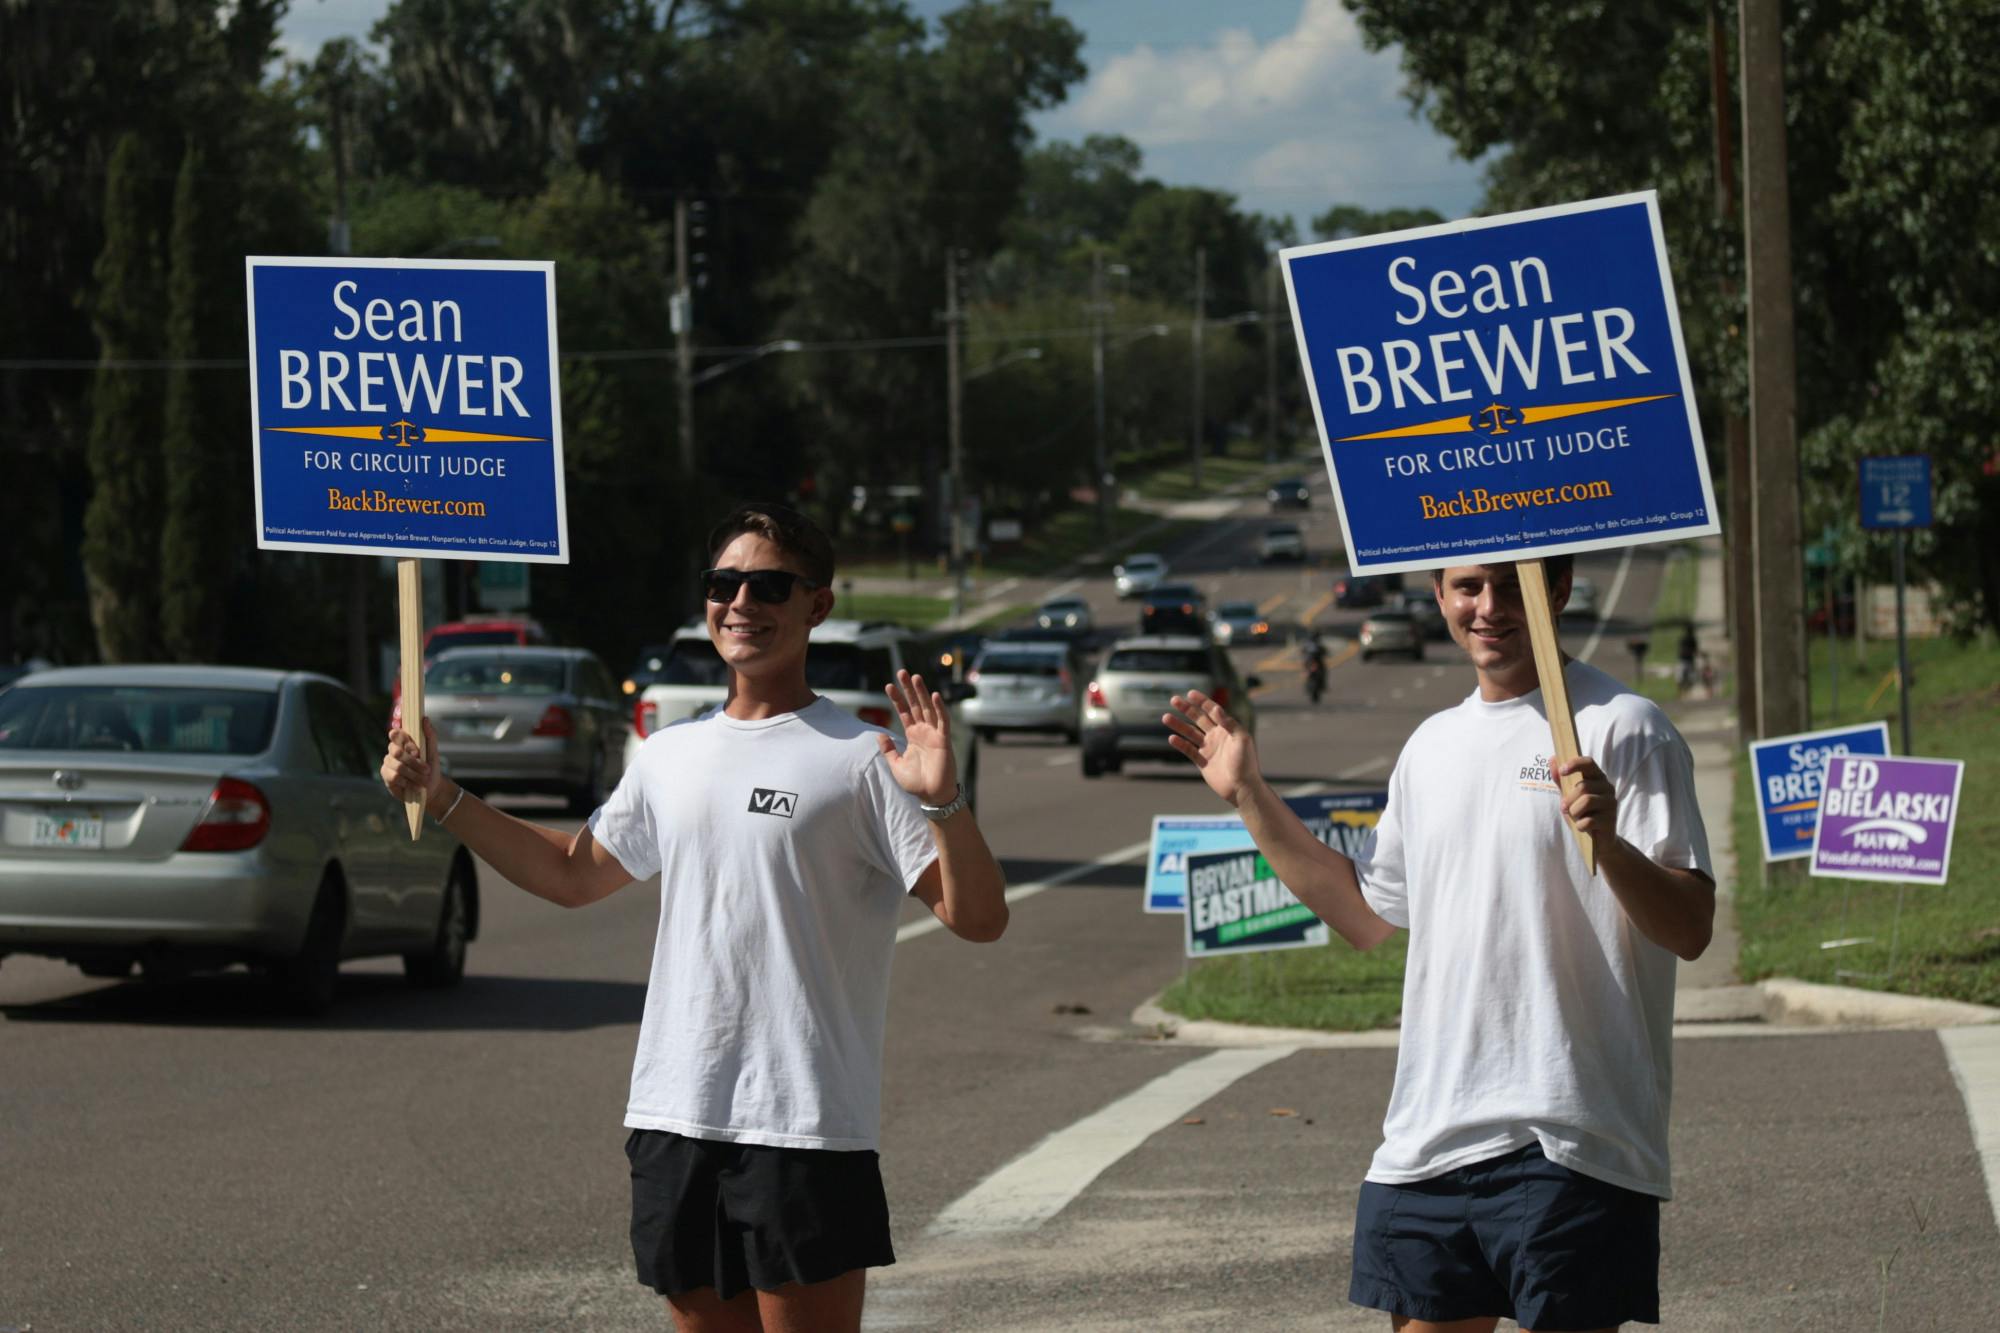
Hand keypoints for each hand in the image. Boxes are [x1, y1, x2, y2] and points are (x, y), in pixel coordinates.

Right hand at [382, 717, 450, 814]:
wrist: (431, 788)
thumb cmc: (431, 768)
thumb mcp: (433, 751)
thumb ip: (430, 735)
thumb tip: (425, 718)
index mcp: (404, 742)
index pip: (396, 734)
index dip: (404, 741)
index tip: (416, 751)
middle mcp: (393, 751)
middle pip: (397, 751)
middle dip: (414, 762)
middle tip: (426, 769)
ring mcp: (388, 763)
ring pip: (397, 765)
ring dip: (413, 774)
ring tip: (423, 779)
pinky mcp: (386, 776)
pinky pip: (393, 776)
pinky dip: (406, 781)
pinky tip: (413, 785)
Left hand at [880, 669, 955, 804]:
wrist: (932, 796)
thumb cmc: (916, 782)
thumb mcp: (896, 765)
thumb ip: (888, 749)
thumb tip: (879, 734)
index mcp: (913, 735)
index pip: (904, 712)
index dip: (897, 699)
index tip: (888, 685)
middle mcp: (924, 731)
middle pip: (916, 705)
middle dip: (908, 689)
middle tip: (902, 672)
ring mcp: (934, 734)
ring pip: (928, 708)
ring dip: (922, 692)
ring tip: (915, 677)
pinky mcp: (944, 740)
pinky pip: (943, 721)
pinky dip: (940, 708)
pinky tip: (934, 695)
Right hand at [1162, 689, 1260, 807]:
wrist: (1241, 787)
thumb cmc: (1246, 763)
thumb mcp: (1241, 739)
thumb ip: (1229, 723)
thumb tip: (1215, 708)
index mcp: (1227, 729)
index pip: (1212, 711)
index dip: (1202, 701)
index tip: (1190, 694)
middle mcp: (1217, 736)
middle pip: (1199, 719)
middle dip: (1186, 709)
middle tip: (1173, 700)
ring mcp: (1209, 748)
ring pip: (1190, 733)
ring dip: (1178, 725)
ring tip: (1166, 717)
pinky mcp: (1202, 761)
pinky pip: (1188, 750)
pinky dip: (1180, 744)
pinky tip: (1172, 738)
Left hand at [1556, 755, 1616, 848]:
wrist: (1597, 839)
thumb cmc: (1581, 813)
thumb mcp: (1568, 795)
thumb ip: (1561, 779)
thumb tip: (1552, 759)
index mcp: (1597, 778)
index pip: (1589, 763)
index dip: (1575, 764)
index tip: (1562, 771)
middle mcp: (1607, 788)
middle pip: (1583, 786)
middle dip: (1568, 799)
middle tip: (1564, 808)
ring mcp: (1611, 803)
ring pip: (1587, 801)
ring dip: (1574, 812)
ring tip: (1575, 817)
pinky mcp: (1611, 820)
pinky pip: (1589, 820)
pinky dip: (1580, 825)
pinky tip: (1582, 827)